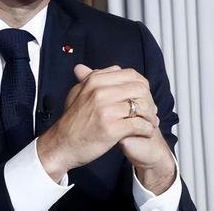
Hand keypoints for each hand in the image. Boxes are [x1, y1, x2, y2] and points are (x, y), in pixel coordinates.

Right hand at [37, 64, 157, 180]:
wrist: (62, 145)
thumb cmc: (71, 121)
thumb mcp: (75, 93)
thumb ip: (85, 79)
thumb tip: (84, 67)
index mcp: (95, 81)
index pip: (130, 74)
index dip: (142, 85)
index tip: (143, 96)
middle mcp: (100, 92)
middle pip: (139, 88)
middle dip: (149, 99)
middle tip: (150, 111)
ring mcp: (106, 110)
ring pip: (141, 106)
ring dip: (150, 115)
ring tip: (151, 122)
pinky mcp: (111, 128)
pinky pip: (138, 125)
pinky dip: (146, 129)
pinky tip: (145, 132)